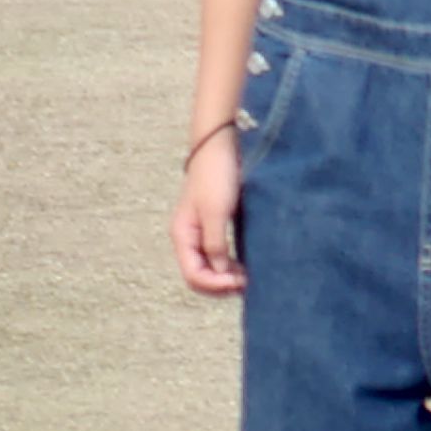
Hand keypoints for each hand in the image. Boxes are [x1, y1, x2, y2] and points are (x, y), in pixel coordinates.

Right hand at [171, 129, 246, 296]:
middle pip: (199, 276)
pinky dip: (230, 266)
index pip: (194, 275)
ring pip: (208, 269)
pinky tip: (244, 265)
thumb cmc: (216, 175)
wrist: (220, 145)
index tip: (240, 281)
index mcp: (182, 236)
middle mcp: (188, 238)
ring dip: (226, 278)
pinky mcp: (213, 226)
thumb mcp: (216, 212)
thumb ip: (216, 244)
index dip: (216, 284)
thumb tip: (221, 273)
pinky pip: (218, 256)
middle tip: (246, 284)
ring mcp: (199, 233)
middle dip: (220, 285)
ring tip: (247, 277)